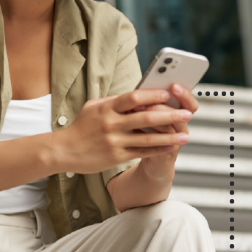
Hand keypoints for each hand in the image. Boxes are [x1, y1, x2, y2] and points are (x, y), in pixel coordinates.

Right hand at [56, 88, 192, 174]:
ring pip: (148, 139)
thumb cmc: (82, 126)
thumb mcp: (93, 107)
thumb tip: (138, 94)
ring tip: (186, 136)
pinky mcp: (116, 157)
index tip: (169, 95)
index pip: (133, 97)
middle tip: (187, 114)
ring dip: (169, 137)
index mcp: (107, 108)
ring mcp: (114, 141)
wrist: (65, 150)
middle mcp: (111, 124)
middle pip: (146, 118)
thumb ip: (115, 102)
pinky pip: (141, 153)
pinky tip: (170, 148)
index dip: (152, 95)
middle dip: (169, 116)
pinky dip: (157, 150)